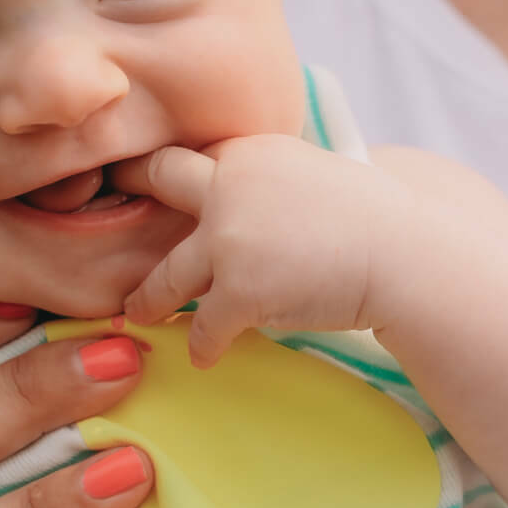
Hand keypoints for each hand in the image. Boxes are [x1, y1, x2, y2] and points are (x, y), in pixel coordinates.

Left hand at [114, 136, 426, 365]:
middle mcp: (230, 184)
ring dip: (148, 298)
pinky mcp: (238, 289)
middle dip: (128, 198)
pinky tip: (205, 357)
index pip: (192, 157)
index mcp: (250, 150)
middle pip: (158, 182)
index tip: (145, 189)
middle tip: (101, 221)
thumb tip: (239, 200)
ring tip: (136, 312)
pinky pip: (202, 327)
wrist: (406, 257)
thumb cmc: (372, 220)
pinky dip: (203, 345)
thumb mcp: (311, 174)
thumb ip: (267, 179)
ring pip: (166, 273)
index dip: (169, 176)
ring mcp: (229, 237)